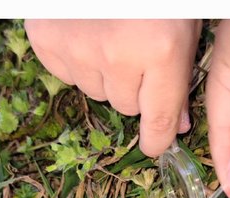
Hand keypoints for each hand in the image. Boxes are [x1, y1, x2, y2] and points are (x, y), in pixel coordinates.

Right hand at [25, 19, 199, 157]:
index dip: (158, 138)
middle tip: (134, 48)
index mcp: (159, 50)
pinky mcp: (47, 41)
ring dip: (105, 71)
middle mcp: (118, 58)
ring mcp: (79, 51)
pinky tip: (85, 29)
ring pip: (98, 91)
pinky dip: (77, 58)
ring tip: (109, 31)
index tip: (155, 144)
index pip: (158, 122)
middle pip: (127, 106)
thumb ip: (180, 73)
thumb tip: (175, 125)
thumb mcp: (182, 22)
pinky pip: (68, 74)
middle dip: (134, 86)